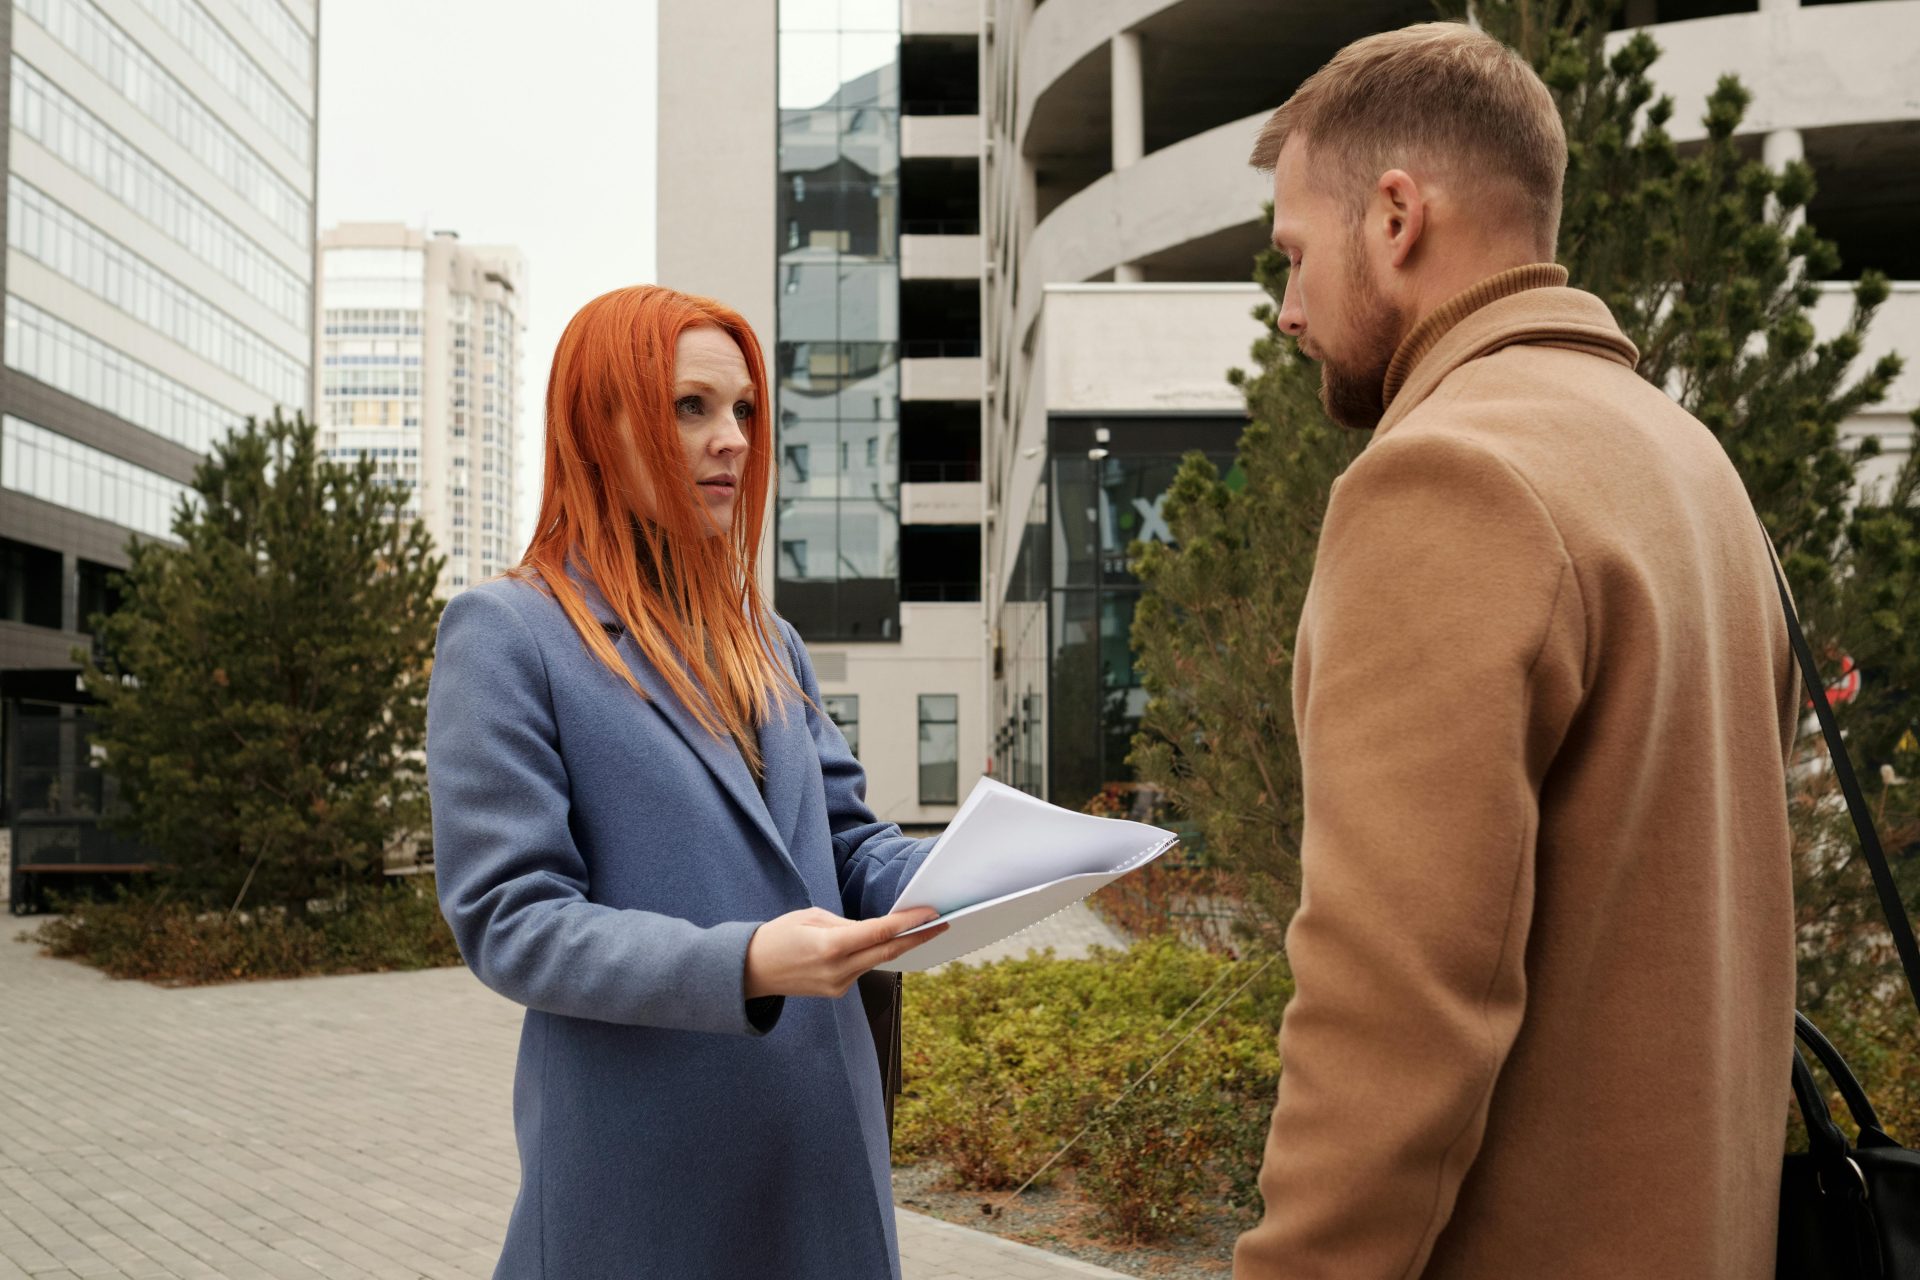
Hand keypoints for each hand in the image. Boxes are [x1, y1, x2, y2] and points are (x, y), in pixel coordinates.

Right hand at [743, 906, 948, 997]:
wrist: (751, 971)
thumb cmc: (778, 936)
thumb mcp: (810, 918)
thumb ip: (846, 924)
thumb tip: (874, 930)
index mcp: (830, 946)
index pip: (878, 933)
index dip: (907, 922)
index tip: (929, 912)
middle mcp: (838, 970)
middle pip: (888, 953)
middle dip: (917, 937)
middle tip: (941, 923)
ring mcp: (838, 985)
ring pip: (877, 962)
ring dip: (896, 945)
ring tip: (918, 928)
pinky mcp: (838, 992)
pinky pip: (863, 969)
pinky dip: (873, 955)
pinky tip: (881, 943)